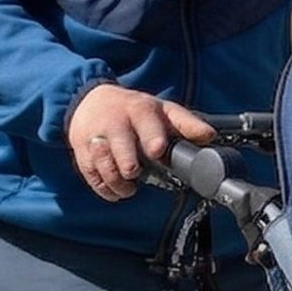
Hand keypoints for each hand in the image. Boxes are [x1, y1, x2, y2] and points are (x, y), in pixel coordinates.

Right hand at [68, 85, 215, 201]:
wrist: (90, 100)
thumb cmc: (135, 111)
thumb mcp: (162, 111)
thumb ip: (186, 124)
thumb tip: (209, 136)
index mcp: (140, 110)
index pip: (146, 122)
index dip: (152, 137)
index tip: (157, 150)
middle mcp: (115, 122)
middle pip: (120, 145)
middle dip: (127, 161)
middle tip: (133, 170)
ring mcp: (96, 136)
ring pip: (104, 164)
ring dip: (118, 181)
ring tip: (129, 186)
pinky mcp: (82, 151)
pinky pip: (92, 175)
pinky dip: (106, 188)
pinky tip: (116, 190)